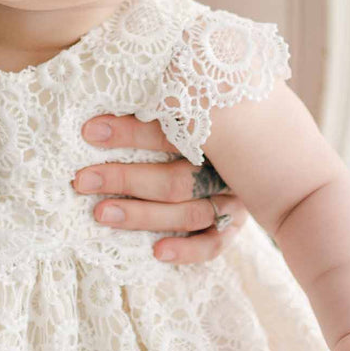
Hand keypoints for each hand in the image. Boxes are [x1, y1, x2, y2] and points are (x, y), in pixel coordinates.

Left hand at [74, 115, 249, 263]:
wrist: (266, 151)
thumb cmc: (207, 123)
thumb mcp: (190, 108)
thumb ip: (162, 103)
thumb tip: (109, 98)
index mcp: (217, 132)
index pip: (171, 133)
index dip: (129, 132)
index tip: (90, 131)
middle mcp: (227, 167)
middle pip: (176, 179)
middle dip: (125, 178)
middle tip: (83, 180)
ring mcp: (233, 198)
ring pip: (188, 213)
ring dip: (143, 216)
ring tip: (101, 213)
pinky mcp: (234, 225)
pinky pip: (213, 244)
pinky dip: (187, 251)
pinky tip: (157, 252)